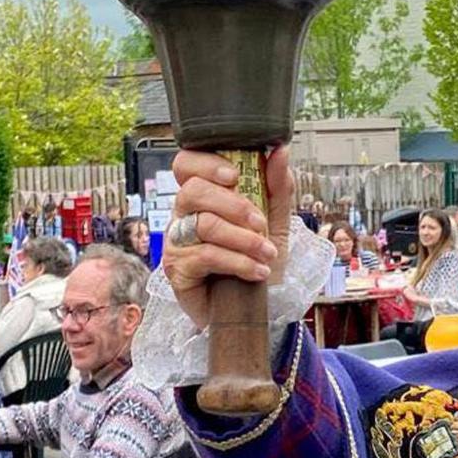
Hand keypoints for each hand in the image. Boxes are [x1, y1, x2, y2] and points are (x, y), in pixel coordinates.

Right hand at [166, 147, 291, 329]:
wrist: (256, 307)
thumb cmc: (257, 259)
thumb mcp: (275, 221)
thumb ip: (276, 187)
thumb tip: (280, 150)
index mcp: (202, 195)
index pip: (186, 164)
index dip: (206, 163)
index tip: (235, 176)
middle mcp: (183, 214)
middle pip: (193, 191)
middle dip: (234, 205)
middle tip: (261, 224)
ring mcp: (177, 241)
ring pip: (203, 225)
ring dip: (243, 239)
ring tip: (267, 253)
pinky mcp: (178, 269)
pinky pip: (206, 256)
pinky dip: (238, 262)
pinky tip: (257, 271)